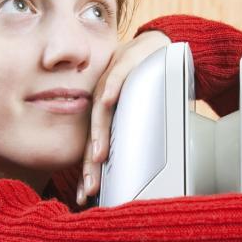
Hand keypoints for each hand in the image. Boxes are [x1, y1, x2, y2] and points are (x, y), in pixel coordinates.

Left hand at [77, 30, 171, 205]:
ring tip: (98, 155)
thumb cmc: (146, 80)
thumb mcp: (138, 110)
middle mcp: (102, 99)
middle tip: (90, 187)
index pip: (93, 146)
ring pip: (101, 110)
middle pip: (93, 135)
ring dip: (99, 132)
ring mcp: (111, 80)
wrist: (156, 45)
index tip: (85, 196)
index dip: (89, 171)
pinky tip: (108, 99)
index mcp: (103, 114)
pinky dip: (112, 88)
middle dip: (90, 164)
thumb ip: (132, 135)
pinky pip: (116, 76)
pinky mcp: (125, 61)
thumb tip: (138, 170)